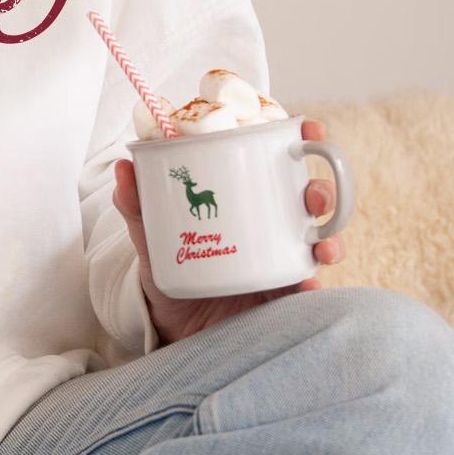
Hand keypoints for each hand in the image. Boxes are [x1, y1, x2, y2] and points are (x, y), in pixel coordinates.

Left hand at [112, 117, 345, 346]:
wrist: (172, 326)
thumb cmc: (169, 273)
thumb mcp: (151, 238)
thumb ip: (138, 207)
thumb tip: (124, 168)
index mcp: (246, 200)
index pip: (279, 164)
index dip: (303, 141)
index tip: (307, 128)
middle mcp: (271, 226)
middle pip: (309, 200)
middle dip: (321, 191)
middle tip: (312, 195)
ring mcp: (281, 260)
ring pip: (320, 241)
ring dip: (329, 238)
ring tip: (322, 246)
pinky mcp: (282, 295)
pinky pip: (306, 288)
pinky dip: (312, 286)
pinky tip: (307, 287)